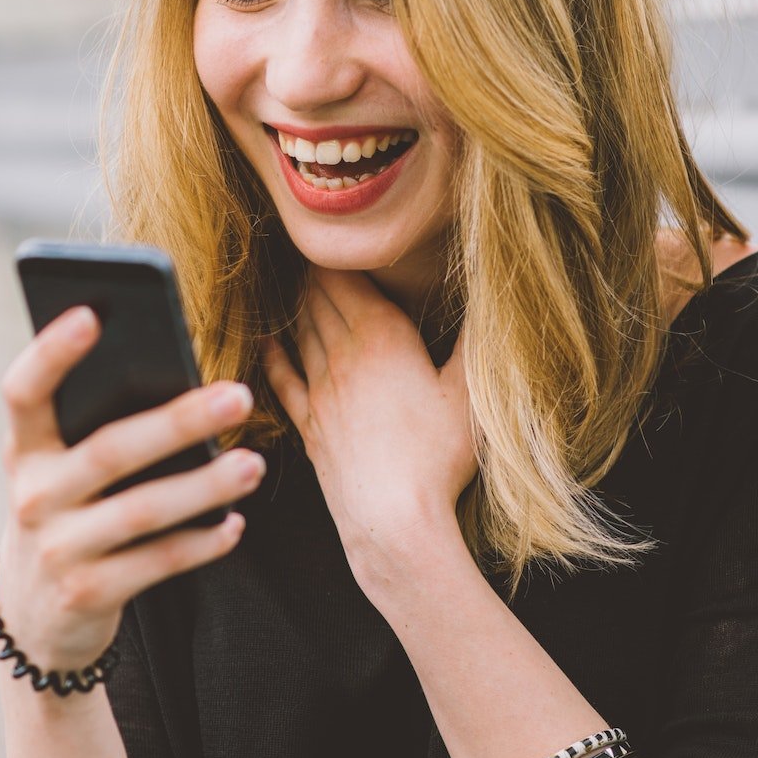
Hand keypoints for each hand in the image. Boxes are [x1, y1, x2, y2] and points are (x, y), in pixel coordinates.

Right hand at [0, 305, 267, 672]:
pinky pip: (156, 563)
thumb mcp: (59, 468)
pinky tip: (235, 524)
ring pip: (141, 512)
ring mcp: (58, 548)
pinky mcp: (88, 593)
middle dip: (179, 421)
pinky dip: (200, 543)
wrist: (34, 616)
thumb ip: (95, 426)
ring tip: (253, 465)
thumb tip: (181, 380)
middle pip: (109, 451)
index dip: (50, 353)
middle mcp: (33, 495)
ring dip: (204, 486)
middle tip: (239, 396)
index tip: (91, 314)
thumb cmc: (68, 510)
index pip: (23, 392)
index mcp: (24, 448)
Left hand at [261, 265, 474, 573]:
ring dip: (300, 307)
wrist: (392, 518)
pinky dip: (274, 355)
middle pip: (319, 301)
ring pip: (301, 333)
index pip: (346, 280)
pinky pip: (283, 378)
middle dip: (317, 275)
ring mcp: (319, 392)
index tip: (334, 238)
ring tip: (301, 288)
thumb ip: (474, 338)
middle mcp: (341, 356)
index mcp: (381, 336)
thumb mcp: (470, 390)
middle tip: (317, 255)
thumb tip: (489, 294)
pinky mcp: (308, 426)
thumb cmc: (439, 455)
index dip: (337, 257)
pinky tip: (267, 344)